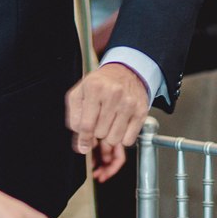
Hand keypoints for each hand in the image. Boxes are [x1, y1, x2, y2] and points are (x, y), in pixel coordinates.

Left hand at [65, 64, 149, 180]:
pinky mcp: (141, 112)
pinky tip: (120, 125)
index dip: (83, 139)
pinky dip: (123, 138)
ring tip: (109, 123)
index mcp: (94, 88)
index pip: (86, 125)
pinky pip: (128, 140)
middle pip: (100, 133)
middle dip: (97, 132)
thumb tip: (81, 143)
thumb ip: (75, 117)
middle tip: (99, 122)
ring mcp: (128, 103)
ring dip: (109, 136)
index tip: (83, 146)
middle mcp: (113, 94)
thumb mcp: (80, 93)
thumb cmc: (100, 84)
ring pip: (114, 139)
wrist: (125, 72)